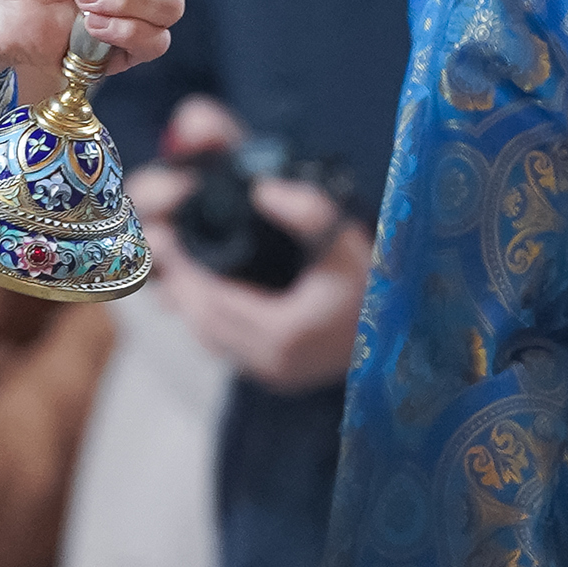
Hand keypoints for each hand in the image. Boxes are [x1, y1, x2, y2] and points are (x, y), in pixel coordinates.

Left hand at [130, 98, 371, 391]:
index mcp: (288, 334)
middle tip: (157, 244)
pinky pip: (226, 345)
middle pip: (205, 322)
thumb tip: (262, 191)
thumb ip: (309, 211)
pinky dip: (206, 316)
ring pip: (211, 336)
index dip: (184, 269)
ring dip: (187, 300)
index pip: (216, 301)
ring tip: (171, 262)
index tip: (165, 234)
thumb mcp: (349, 240)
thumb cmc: (379, 286)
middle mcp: (275, 364)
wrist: (410, 336)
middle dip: (177, 282)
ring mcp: (275, 374)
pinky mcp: (277, 375)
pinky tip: (197, 289)